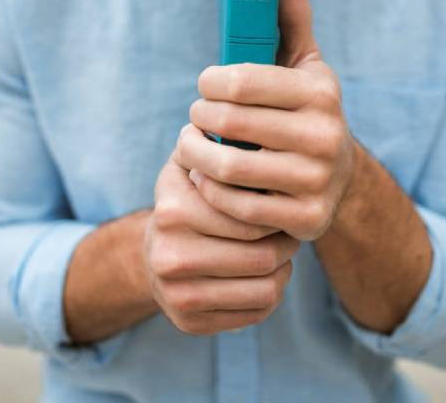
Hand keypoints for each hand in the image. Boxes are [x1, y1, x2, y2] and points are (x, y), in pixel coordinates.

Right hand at [144, 154, 299, 334]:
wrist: (155, 250)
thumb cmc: (188, 195)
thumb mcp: (192, 161)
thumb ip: (215, 141)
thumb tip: (245, 122)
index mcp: (173, 211)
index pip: (250, 216)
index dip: (277, 209)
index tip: (284, 201)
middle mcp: (170, 256)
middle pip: (260, 256)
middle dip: (286, 242)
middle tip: (290, 228)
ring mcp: (177, 295)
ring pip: (265, 289)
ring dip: (283, 270)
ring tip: (282, 251)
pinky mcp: (188, 323)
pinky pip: (255, 313)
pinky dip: (271, 293)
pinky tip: (266, 274)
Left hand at [174, 0, 354, 241]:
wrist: (341, 178)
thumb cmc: (308, 111)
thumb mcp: (306, 65)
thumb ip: (292, 17)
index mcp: (321, 91)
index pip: (241, 81)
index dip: (209, 81)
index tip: (205, 83)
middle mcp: (324, 136)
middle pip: (227, 123)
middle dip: (198, 115)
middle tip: (195, 115)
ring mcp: (315, 182)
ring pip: (225, 167)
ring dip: (193, 153)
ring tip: (190, 143)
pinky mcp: (304, 220)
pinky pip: (233, 207)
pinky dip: (209, 190)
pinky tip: (207, 176)